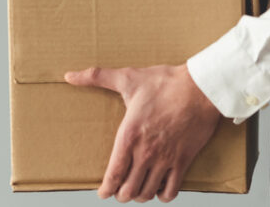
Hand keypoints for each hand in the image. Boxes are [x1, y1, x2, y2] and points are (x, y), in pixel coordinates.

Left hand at [64, 63, 221, 202]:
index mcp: (129, 136)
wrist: (200, 87)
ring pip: (147, 193)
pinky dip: (163, 195)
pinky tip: (160, 189)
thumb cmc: (165, 82)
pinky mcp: (183, 160)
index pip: (113, 174)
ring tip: (137, 190)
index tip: (103, 193)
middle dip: (121, 194)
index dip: (106, 189)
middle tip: (120, 191)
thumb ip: (96, 77)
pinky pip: (171, 190)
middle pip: (128, 190)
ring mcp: (165, 159)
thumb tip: (69, 75)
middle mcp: (145, 152)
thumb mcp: (128, 78)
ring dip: (140, 195)